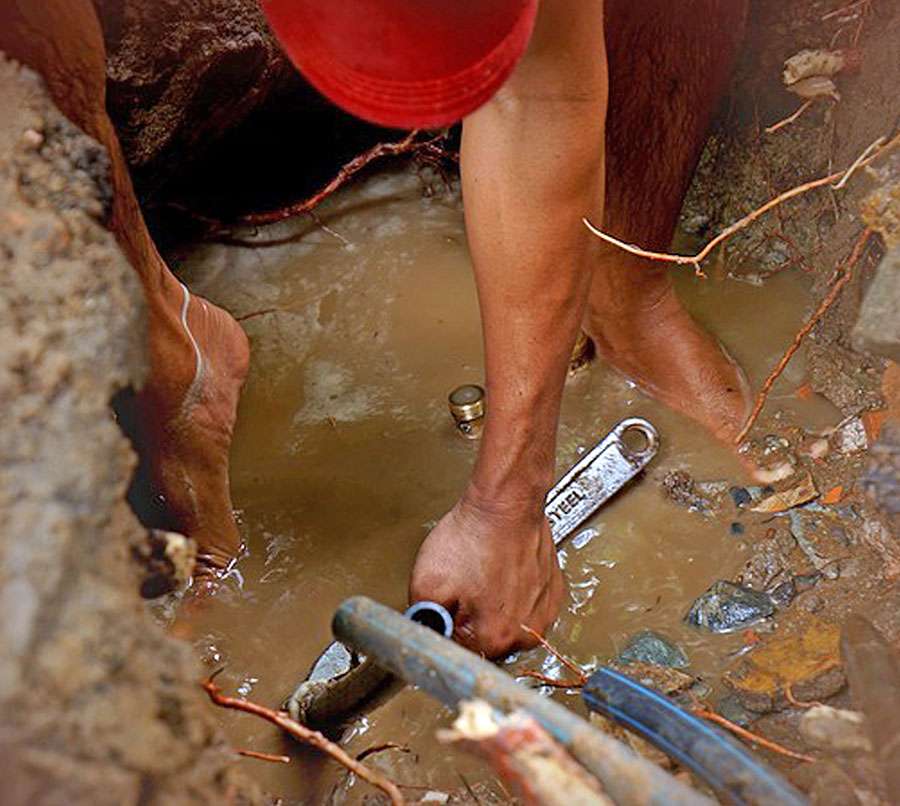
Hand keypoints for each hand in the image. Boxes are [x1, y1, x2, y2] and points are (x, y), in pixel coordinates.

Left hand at [409, 493, 563, 657]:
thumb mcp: (426, 583)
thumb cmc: (474, 535)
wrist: (506, 502)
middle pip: (485, 642)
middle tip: (462, 586)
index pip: (460, 653)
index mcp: (495, 638)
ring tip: (482, 575)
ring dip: (491, 607)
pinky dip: (511, 593)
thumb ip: (424, 622)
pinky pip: (524, 606)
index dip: (446, 629)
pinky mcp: (552, 594)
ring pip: (505, 624)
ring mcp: (544, 613)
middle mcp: (526, 634)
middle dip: (468, 619)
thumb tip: (426, 641)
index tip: (444, 611)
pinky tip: (499, 571)